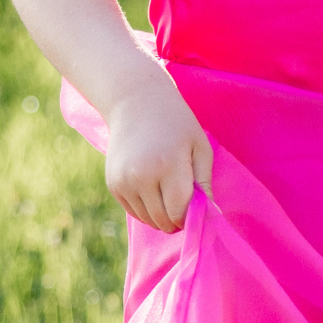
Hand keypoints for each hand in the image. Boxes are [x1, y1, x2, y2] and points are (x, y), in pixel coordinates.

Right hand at [104, 72, 212, 232]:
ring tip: (169, 193)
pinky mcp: (113, 184)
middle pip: (163, 220)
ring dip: (162, 215)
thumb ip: (204, 184)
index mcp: (168, 166)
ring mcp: (124, 182)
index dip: (191, 216)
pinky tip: (154, 189)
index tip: (197, 207)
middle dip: (177, 219)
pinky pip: (134, 212)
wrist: (136, 102)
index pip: (180, 212)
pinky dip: (146, 209)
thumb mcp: (200, 148)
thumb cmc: (176, 124)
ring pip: (148, 220)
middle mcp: (141, 177)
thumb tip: (209, 216)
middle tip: (184, 203)